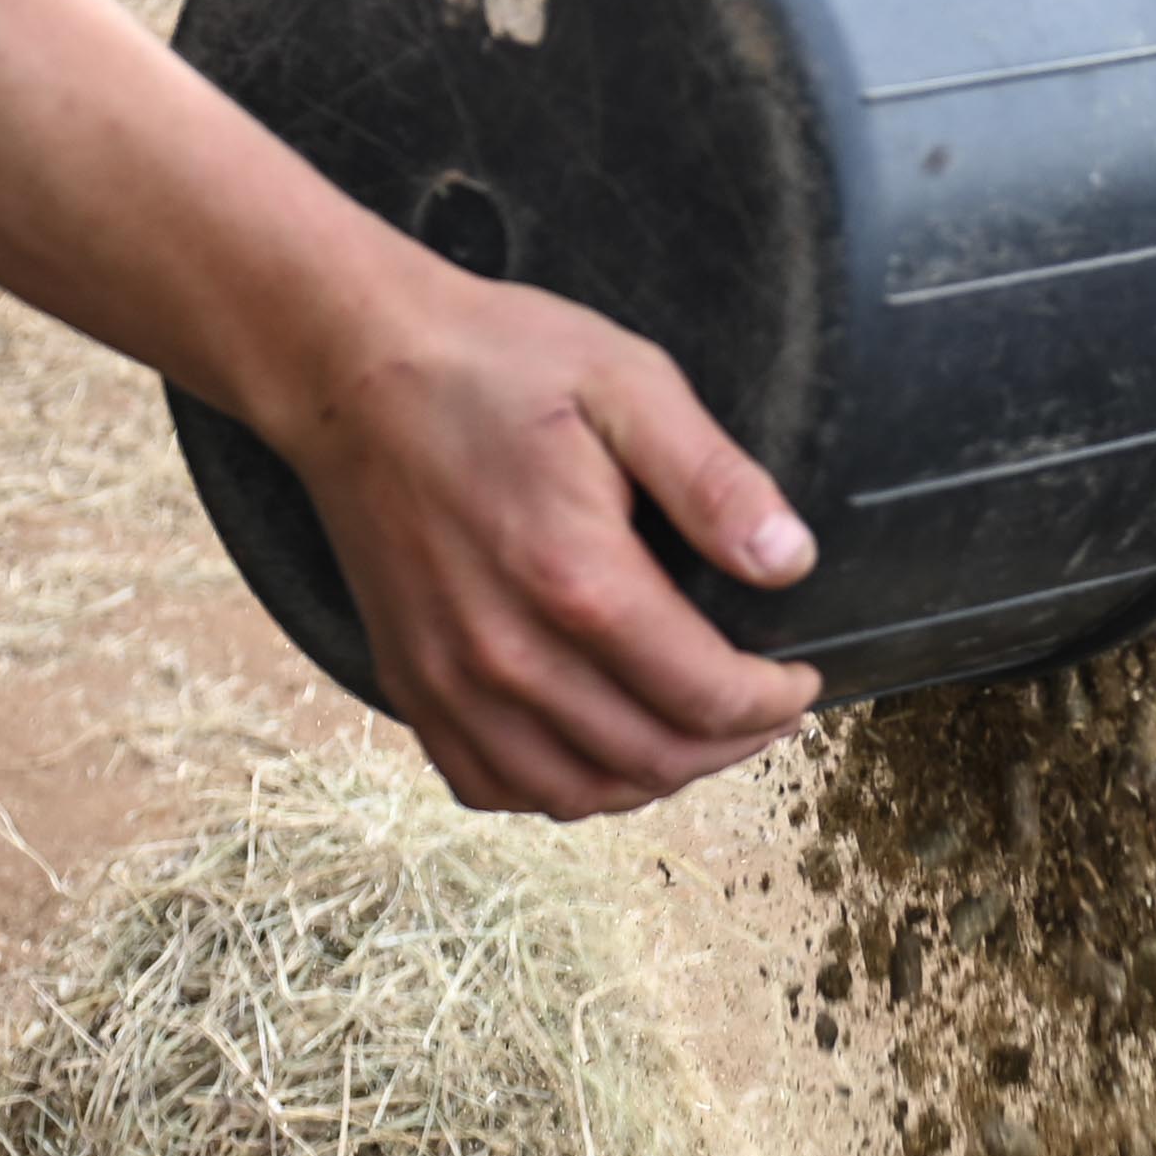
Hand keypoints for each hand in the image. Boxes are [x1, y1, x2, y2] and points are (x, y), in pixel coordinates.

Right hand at [271, 260, 827, 814]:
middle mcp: (506, 653)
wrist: (354, 369)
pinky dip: (558, 788)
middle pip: (650, 758)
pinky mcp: (408, 682)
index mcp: (576, 579)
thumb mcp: (628, 384)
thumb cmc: (494, 364)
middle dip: (730, 746)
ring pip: (575, 791)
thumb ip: (713, 480)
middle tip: (766, 709)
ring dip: (653, 777)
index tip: (801, 677)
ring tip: (697, 733)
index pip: (705, 697)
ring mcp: (446, 679)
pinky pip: (491, 784)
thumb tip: (790, 560)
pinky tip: (596, 747)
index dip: (771, 701)